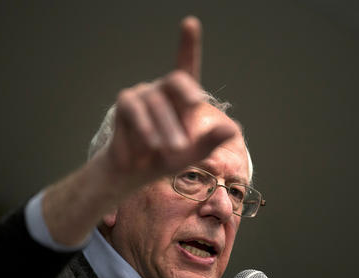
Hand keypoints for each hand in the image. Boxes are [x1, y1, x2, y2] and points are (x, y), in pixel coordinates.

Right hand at [43, 17, 236, 245]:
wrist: (134, 172)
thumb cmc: (167, 158)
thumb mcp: (193, 153)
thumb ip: (211, 141)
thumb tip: (233, 128)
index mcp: (182, 97)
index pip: (186, 65)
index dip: (188, 44)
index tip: (189, 23)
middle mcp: (162, 89)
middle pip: (175, 84)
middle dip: (179, 115)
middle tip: (180, 147)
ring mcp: (142, 93)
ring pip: (154, 103)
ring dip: (159, 130)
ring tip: (162, 152)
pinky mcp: (125, 104)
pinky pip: (133, 113)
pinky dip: (139, 134)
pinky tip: (140, 153)